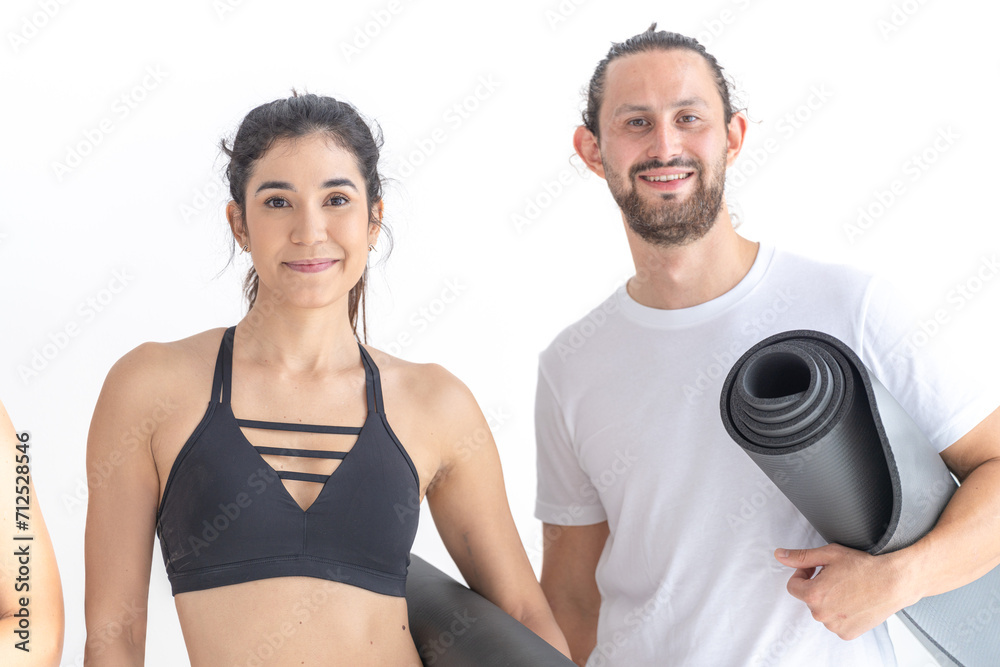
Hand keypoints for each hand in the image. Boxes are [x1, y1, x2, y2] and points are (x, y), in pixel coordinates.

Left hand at [774, 543, 916, 639]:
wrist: (895, 582)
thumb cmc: (865, 567)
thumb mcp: (829, 554)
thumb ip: (801, 556)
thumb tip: (780, 555)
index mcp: (814, 595)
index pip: (793, 585)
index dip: (803, 573)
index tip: (815, 569)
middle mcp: (822, 614)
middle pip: (809, 598)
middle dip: (818, 586)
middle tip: (837, 577)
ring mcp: (835, 626)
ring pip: (823, 611)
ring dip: (830, 600)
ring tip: (848, 589)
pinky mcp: (848, 634)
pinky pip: (836, 622)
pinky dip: (841, 613)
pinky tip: (854, 601)